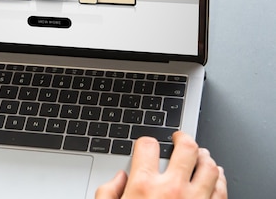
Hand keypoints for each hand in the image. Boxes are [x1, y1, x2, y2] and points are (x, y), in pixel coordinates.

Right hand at [96, 131, 226, 198]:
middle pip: (186, 148)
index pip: (148, 145)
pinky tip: (215, 176)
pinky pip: (221, 189)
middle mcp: (172, 189)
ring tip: (200, 154)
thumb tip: (119, 178)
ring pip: (210, 166)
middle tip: (179, 138)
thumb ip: (107, 192)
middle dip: (183, 138)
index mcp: (143, 186)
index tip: (147, 145)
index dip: (146, 141)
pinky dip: (220, 178)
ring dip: (205, 156)